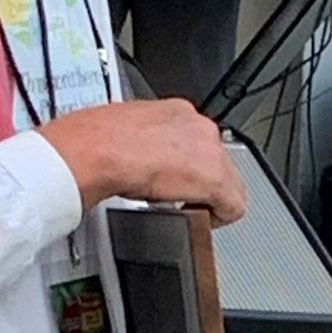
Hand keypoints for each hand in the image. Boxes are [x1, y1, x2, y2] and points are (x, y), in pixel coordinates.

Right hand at [39, 99, 246, 224]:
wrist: (98, 149)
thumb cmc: (99, 140)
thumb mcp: (126, 132)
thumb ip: (142, 142)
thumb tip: (136, 156)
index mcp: (176, 112)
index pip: (197, 142)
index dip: (189, 166)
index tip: (176, 178)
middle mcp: (198, 126)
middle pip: (218, 161)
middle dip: (202, 181)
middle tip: (180, 197)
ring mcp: (210, 150)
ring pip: (229, 182)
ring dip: (209, 197)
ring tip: (183, 207)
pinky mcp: (215, 179)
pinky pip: (232, 205)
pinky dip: (218, 217)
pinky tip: (198, 220)